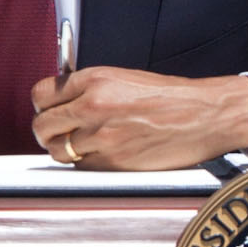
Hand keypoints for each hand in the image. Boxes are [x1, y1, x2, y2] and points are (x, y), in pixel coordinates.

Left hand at [31, 66, 247, 169]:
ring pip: (58, 151)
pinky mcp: (114, 161)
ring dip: (64, 151)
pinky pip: (81, 168)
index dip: (42, 106)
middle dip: (47, 132)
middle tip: (57, 134)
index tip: (48, 111)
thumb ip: (90, 89)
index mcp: (96, 79)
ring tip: (79, 147)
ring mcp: (102, 135)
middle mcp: (94, 105)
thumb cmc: (171, 98)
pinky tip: (102, 155)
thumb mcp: (125, 78)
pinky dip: (86, 165)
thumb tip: (64, 103)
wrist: (205, 115)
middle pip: (43, 125)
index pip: (42, 94)